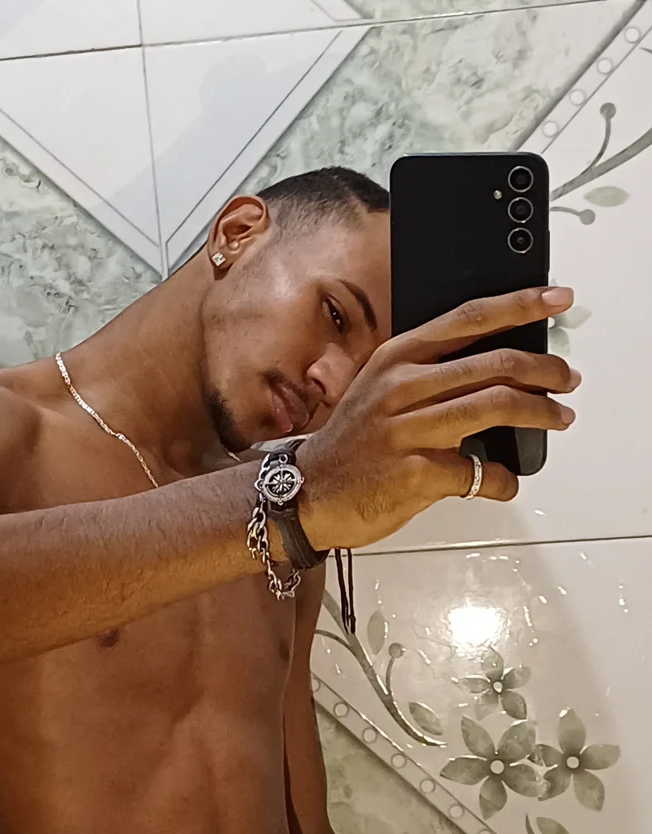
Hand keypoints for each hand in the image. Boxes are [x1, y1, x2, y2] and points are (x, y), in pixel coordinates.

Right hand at [297, 286, 579, 551]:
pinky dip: (502, 481)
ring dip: (540, 413)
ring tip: (557, 418)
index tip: (557, 299)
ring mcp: (408, 431)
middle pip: (495, 364)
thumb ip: (427, 374)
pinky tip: (503, 483)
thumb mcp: (378, 391)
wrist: (306, 493)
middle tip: (565, 378)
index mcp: (396, 359)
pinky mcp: (416, 474)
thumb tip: (492, 370)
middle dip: (545, 370)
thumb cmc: (350, 446)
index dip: (520, 305)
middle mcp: (402, 387)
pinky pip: (480, 473)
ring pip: (496, 407)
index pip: (469, 318)